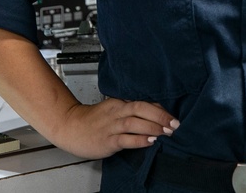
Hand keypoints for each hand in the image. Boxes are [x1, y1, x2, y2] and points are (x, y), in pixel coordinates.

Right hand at [54, 97, 179, 159]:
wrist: (70, 127)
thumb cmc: (94, 120)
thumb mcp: (114, 110)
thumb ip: (131, 112)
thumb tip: (156, 115)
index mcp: (120, 103)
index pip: (144, 102)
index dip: (160, 110)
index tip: (173, 117)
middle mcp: (117, 112)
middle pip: (141, 108)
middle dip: (160, 116)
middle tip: (175, 124)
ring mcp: (111, 126)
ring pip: (134, 123)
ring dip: (153, 127)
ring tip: (167, 133)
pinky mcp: (107, 141)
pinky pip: (125, 139)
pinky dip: (139, 140)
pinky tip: (150, 141)